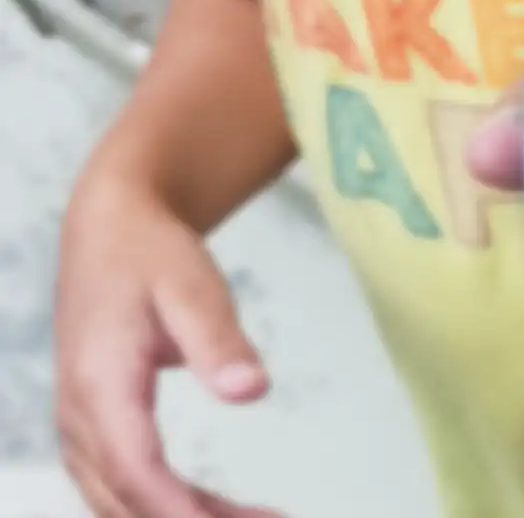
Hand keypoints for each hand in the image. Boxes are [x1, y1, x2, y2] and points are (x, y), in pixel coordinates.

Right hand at [55, 178, 280, 516]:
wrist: (111, 226)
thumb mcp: (192, 287)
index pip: (135, 469)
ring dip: (183, 517)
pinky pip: (124, 479)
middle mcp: (79, 412)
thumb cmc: (151, 253)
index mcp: (99, 382)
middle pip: (126, 498)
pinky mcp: (96, 420)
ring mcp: (81, 420)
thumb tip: (252, 392)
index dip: (180, 514)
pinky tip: (217, 511)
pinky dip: (168, 502)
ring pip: (121, 498)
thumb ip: (219, 341)